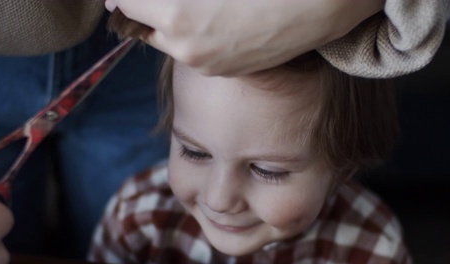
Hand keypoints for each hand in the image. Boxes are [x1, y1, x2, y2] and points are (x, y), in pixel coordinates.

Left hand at [105, 0, 383, 75]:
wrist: (325, 2)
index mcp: (177, 15)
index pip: (124, 1)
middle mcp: (185, 48)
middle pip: (141, 23)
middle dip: (146, 3)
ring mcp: (207, 63)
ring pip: (167, 38)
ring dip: (169, 17)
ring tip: (197, 1)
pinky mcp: (226, 69)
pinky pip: (194, 50)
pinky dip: (194, 31)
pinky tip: (220, 13)